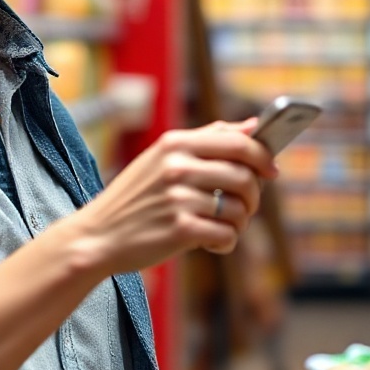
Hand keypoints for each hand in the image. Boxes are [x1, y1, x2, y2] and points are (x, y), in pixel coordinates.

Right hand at [66, 121, 276, 275]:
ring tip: (220, 226)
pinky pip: (227, 235)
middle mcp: (178, 166)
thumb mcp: (163, 157)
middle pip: (245, 176)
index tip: (272, 170)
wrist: (97, 235)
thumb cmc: (136, 197)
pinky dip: (225, 243)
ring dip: (239, 223)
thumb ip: (209, 138)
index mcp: (176, 143)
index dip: (263, 157)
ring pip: (239, 209)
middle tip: (245, 206)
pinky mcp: (180, 230)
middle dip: (254, 196)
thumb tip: (254, 126)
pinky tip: (209, 242)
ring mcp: (179, 198)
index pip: (238, 142)